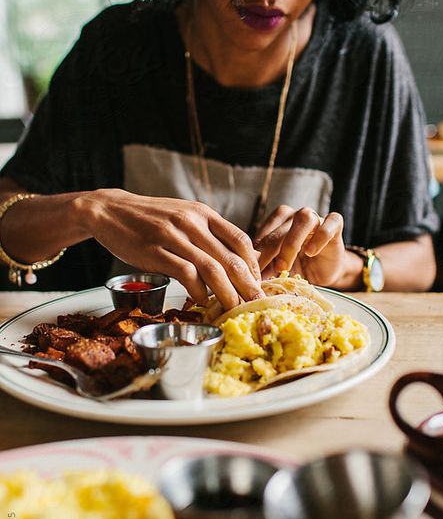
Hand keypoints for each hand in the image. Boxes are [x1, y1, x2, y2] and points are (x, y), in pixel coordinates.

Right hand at [77, 189, 262, 308]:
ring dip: (226, 293)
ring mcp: (173, 236)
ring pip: (211, 268)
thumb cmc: (151, 219)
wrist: (110, 211)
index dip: (253, 265)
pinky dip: (197, 290)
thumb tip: (237, 258)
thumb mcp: (184, 217)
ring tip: (233, 308)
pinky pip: (185, 273)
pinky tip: (200, 300)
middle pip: (230, 258)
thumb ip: (209, 234)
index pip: (240, 240)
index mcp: (202, 213)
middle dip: (247, 285)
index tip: (257, 283)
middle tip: (256, 304)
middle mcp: (191, 222)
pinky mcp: (154, 251)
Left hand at [254, 205, 346, 286]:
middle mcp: (296, 215)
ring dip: (291, 244)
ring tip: (283, 267)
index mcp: (278, 221)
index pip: (264, 232)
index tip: (249, 273)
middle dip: (269, 252)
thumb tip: (247, 275)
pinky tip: (311, 252)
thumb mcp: (277, 268)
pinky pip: (330, 224)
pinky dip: (320, 237)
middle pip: (281, 228)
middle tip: (261, 273)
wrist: (324, 271)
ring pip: (303, 220)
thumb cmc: (298, 267)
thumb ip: (264, 265)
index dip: (255, 253)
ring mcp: (316, 218)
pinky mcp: (335, 225)